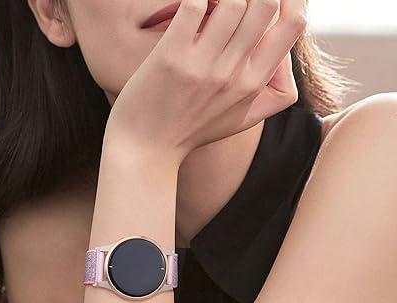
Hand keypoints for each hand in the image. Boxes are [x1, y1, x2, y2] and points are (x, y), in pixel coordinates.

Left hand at [103, 0, 307, 168]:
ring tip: (211, 3)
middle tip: (232, 1)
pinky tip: (190, 6)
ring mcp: (203, 65)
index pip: (294, 23)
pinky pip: (193, 3)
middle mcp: (234, 74)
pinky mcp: (171, 56)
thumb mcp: (240, 119)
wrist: (147, 150)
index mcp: (254, 85)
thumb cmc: (191, 130)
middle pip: (267, 3)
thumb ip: (269, 93)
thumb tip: (283, 55)